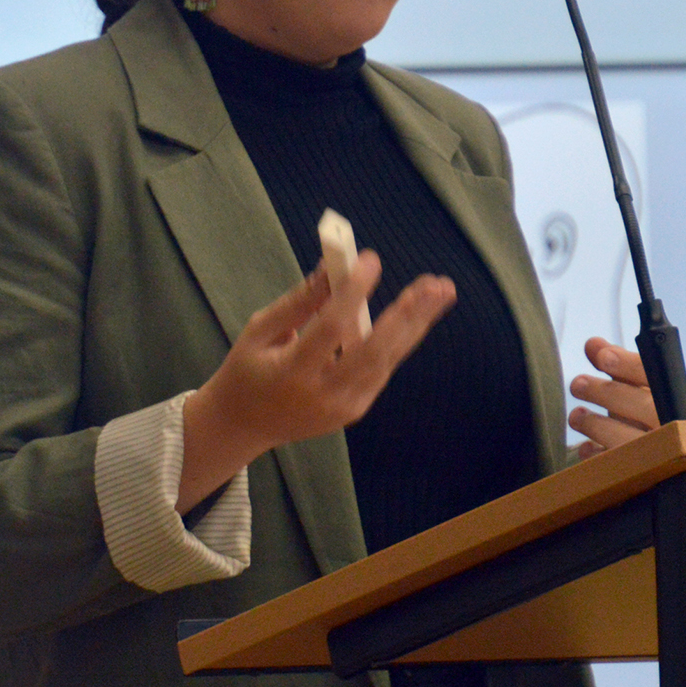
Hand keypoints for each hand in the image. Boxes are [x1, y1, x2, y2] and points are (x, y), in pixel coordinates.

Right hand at [177, 251, 454, 510]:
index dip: (352, 294)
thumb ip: (299, 302)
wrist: (243, 426)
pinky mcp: (355, 410)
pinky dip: (400, 340)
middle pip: (374, 352)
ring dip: (416, 324)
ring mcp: (344, 408)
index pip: (330, 329)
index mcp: (291, 373)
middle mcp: (324, 395)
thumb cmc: (247, 370)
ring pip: (387, 361)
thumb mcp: (260, 331)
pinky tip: (418, 312)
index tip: (370, 259)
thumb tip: (333, 266)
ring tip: (442, 292)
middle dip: (407, 316)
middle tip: (434, 285)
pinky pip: (382, 369)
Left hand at [568, 337, 685, 458]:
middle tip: (577, 384)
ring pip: (629, 440)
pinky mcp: (647, 479)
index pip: (661, 376)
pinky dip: (597, 456)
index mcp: (684, 400)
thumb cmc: (654, 418)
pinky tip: (587, 447)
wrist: (677, 464)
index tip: (603, 356)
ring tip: (577, 416)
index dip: (630, 365)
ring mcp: (666, 456)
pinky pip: (617, 469)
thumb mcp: (642, 392)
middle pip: (645, 407)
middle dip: (607, 393)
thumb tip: (592, 344)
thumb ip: (620, 367)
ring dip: (596, 424)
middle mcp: (679, 427)